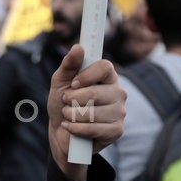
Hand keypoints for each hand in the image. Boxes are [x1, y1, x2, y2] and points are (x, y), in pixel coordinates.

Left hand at [47, 44, 125, 180]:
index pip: (105, 67)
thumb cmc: (63, 104)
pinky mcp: (116, 130)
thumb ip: (68, 65)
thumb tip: (78, 47)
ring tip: (68, 116)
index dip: (86, 75)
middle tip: (66, 102)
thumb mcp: (60, 82)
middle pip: (95, 92)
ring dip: (71, 115)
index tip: (73, 84)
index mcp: (107, 77)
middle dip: (72, 100)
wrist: (61, 133)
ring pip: (92, 112)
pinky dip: (76, 128)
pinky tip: (70, 127)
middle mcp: (118, 92)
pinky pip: (93, 128)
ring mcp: (119, 112)